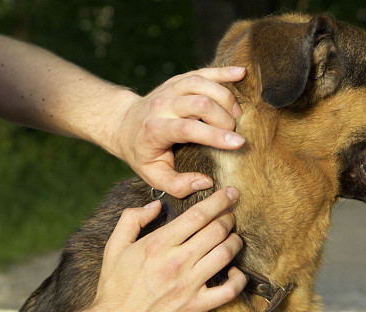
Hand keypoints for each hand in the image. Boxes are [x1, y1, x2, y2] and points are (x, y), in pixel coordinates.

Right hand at [90, 187, 245, 311]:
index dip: (219, 200)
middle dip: (229, 217)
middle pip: (216, 230)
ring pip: (225, 254)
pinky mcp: (196, 307)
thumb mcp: (114, 248)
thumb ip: (131, 220)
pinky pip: (229, 290)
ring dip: (235, 242)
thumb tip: (155, 205)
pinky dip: (239, 279)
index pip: (197, 215)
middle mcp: (176, 261)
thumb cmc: (114, 290)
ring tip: (234, 238)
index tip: (231, 193)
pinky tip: (236, 272)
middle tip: (232, 214)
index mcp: (158, 244)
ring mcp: (188, 284)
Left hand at [113, 67, 246, 197]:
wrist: (124, 125)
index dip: (215, 135)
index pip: (188, 129)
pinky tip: (241, 74)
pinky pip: (202, 72)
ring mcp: (169, 89)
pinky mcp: (177, 80)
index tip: (239, 143)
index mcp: (155, 130)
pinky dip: (223, 72)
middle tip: (234, 133)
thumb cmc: (143, 154)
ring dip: (225, 98)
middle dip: (224, 118)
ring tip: (237, 114)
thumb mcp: (154, 176)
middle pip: (199, 103)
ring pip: (201, 84)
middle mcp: (161, 105)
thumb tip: (206, 182)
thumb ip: (178, 185)